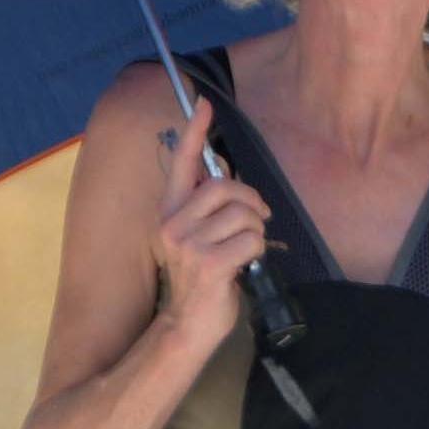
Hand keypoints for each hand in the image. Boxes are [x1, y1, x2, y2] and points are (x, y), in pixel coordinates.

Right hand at [149, 97, 264, 351]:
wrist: (189, 324)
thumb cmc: (200, 280)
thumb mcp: (198, 238)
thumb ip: (207, 208)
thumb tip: (226, 178)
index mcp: (170, 212)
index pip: (182, 164)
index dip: (194, 132)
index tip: (204, 104)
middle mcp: (173, 223)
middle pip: (226, 186)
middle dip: (252, 201)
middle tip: (257, 220)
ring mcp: (189, 244)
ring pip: (244, 214)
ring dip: (256, 230)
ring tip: (246, 248)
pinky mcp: (209, 263)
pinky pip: (252, 240)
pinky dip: (258, 251)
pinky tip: (245, 265)